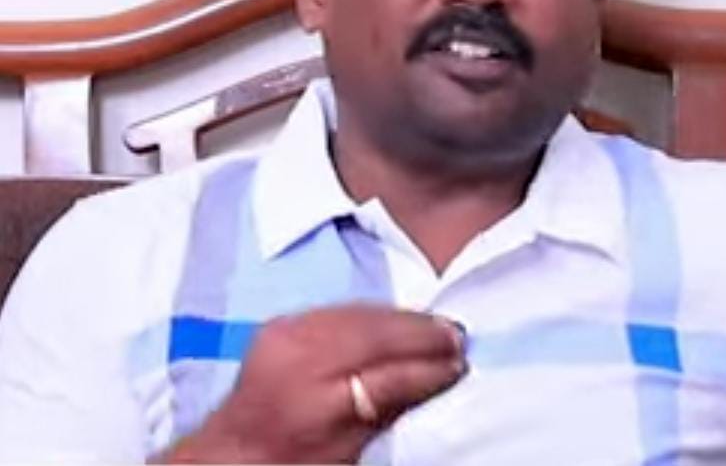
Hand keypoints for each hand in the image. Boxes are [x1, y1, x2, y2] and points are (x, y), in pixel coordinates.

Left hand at [159, 304, 465, 463]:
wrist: (233, 453)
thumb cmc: (295, 463)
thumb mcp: (347, 453)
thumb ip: (388, 411)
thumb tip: (438, 376)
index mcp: (312, 412)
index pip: (384, 380)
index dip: (426, 370)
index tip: (459, 365)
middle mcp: (295, 364)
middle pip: (372, 337)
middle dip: (420, 334)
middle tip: (457, 337)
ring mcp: (284, 336)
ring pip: (359, 314)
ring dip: (403, 318)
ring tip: (437, 327)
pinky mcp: (281, 321)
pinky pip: (340, 308)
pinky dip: (374, 313)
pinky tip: (397, 320)